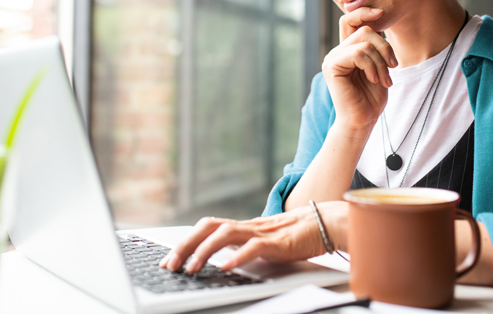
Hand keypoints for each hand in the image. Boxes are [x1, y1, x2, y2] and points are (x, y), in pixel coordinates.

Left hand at [159, 202, 347, 273]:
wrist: (323, 224)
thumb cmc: (294, 236)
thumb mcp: (261, 243)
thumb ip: (241, 248)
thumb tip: (218, 261)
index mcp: (241, 227)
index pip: (206, 228)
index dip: (184, 242)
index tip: (168, 261)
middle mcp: (247, 227)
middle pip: (208, 227)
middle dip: (185, 245)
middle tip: (170, 265)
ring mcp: (261, 232)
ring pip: (225, 234)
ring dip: (204, 251)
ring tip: (192, 268)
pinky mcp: (277, 242)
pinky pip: (253, 247)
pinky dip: (237, 256)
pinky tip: (225, 267)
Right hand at [322, 7, 397, 129]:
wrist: (362, 120)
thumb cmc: (372, 97)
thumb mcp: (379, 66)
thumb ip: (376, 46)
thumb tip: (380, 20)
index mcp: (347, 49)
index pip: (350, 20)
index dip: (364, 12)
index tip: (381, 12)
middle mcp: (337, 51)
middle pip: (364, 30)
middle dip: (385, 47)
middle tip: (393, 67)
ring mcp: (332, 58)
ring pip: (364, 42)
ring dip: (381, 61)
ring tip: (384, 79)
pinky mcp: (331, 66)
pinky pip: (358, 53)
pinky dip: (372, 66)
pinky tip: (374, 79)